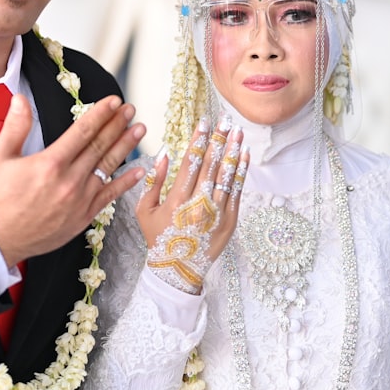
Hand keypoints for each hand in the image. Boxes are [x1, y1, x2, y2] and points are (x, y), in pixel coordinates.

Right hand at [0, 94, 144, 266]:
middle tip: (130, 109)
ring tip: (139, 130)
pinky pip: (110, 195)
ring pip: (108, 167)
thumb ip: (14, 127)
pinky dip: (126, 182)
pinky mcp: (84, 216)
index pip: (83, 131)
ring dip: (126, 146)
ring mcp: (80, 199)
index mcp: (50, 163)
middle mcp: (70, 180)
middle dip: (117, 124)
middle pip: (100, 145)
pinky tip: (139, 169)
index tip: (114, 102)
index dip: (101, 113)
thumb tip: (20, 100)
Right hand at [135, 117, 249, 292]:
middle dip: (219, 139)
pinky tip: (244, 155)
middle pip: (211, 164)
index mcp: (177, 199)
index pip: (191, 161)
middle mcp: (199, 203)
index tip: (204, 122)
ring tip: (238, 132)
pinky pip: (237, 191)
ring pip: (227, 175)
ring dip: (233, 151)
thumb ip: (153, 181)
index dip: (199, 140)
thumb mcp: (145, 211)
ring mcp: (216, 212)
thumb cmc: (158, 238)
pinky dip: (241, 172)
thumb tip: (164, 154)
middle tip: (225, 120)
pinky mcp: (229, 220)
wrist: (178, 269)